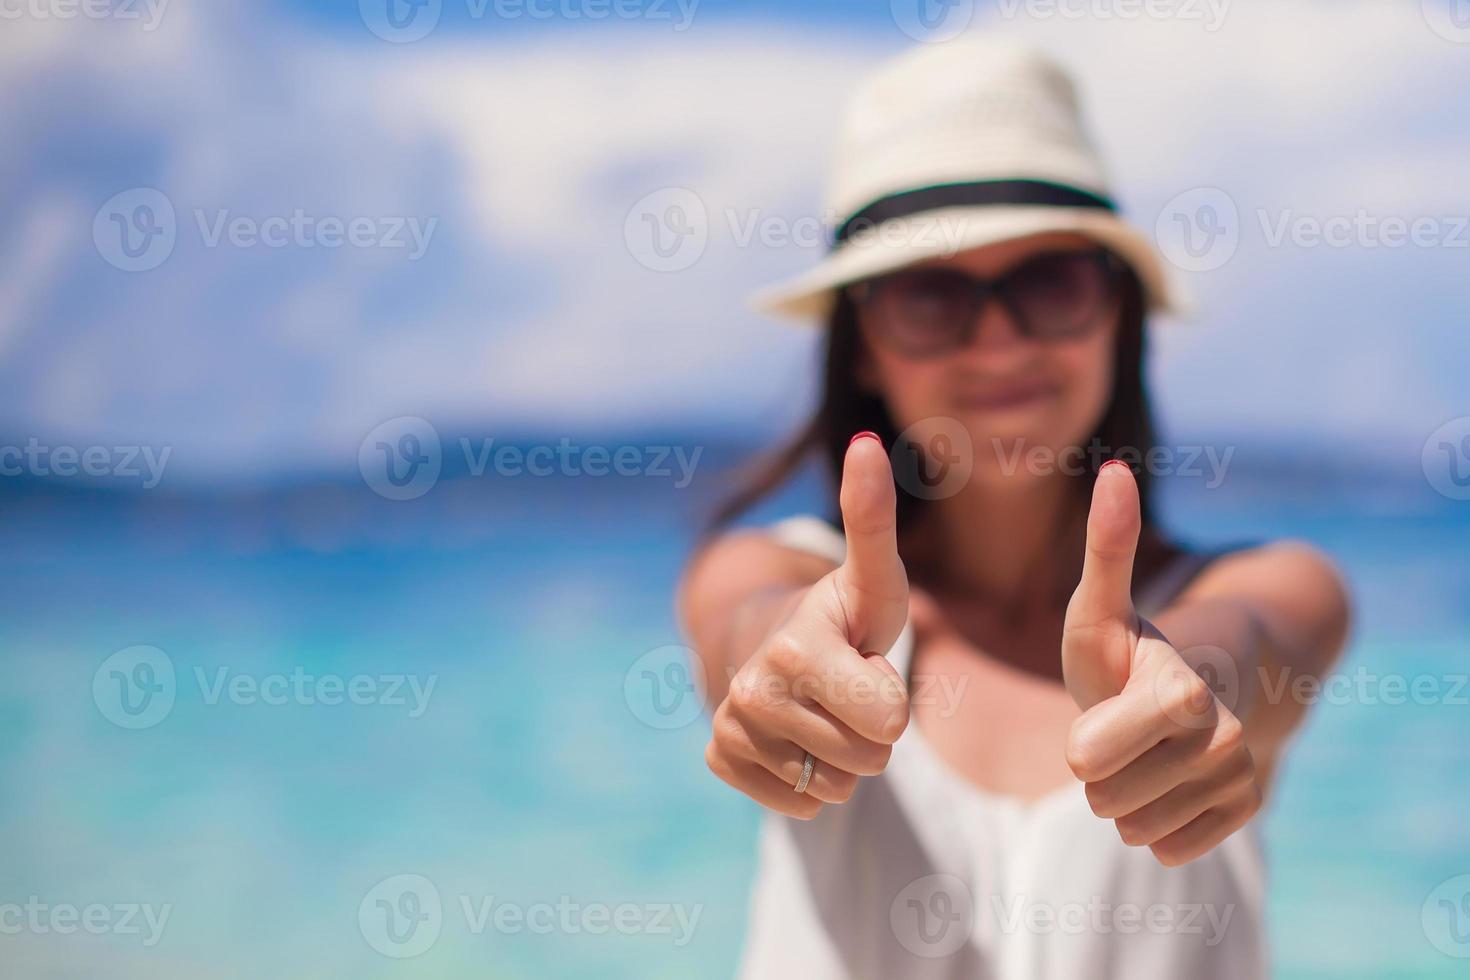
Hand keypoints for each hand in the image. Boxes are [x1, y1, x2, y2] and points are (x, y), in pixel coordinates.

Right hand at [705, 433, 910, 818]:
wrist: (768, 638)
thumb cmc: (840, 613)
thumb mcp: (870, 576)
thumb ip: (872, 520)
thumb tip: (864, 442)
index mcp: (798, 649)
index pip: (891, 723)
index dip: (891, 694)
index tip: (865, 662)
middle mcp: (754, 690)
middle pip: (868, 761)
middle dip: (871, 731)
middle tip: (847, 689)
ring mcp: (732, 726)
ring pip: (835, 788)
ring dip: (842, 758)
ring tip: (823, 710)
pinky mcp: (720, 756)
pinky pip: (798, 804)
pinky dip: (808, 782)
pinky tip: (797, 737)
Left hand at [1061, 461, 1261, 866]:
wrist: (1208, 682)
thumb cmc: (1134, 645)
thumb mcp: (1101, 604)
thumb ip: (1105, 548)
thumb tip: (1114, 468)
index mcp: (1183, 694)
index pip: (1086, 761)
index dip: (1080, 741)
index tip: (1104, 706)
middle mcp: (1225, 742)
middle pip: (1105, 800)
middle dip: (1098, 769)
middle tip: (1121, 729)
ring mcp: (1240, 781)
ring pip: (1134, 829)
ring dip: (1124, 796)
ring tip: (1143, 751)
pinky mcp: (1245, 812)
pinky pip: (1166, 848)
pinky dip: (1154, 821)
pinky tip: (1168, 778)